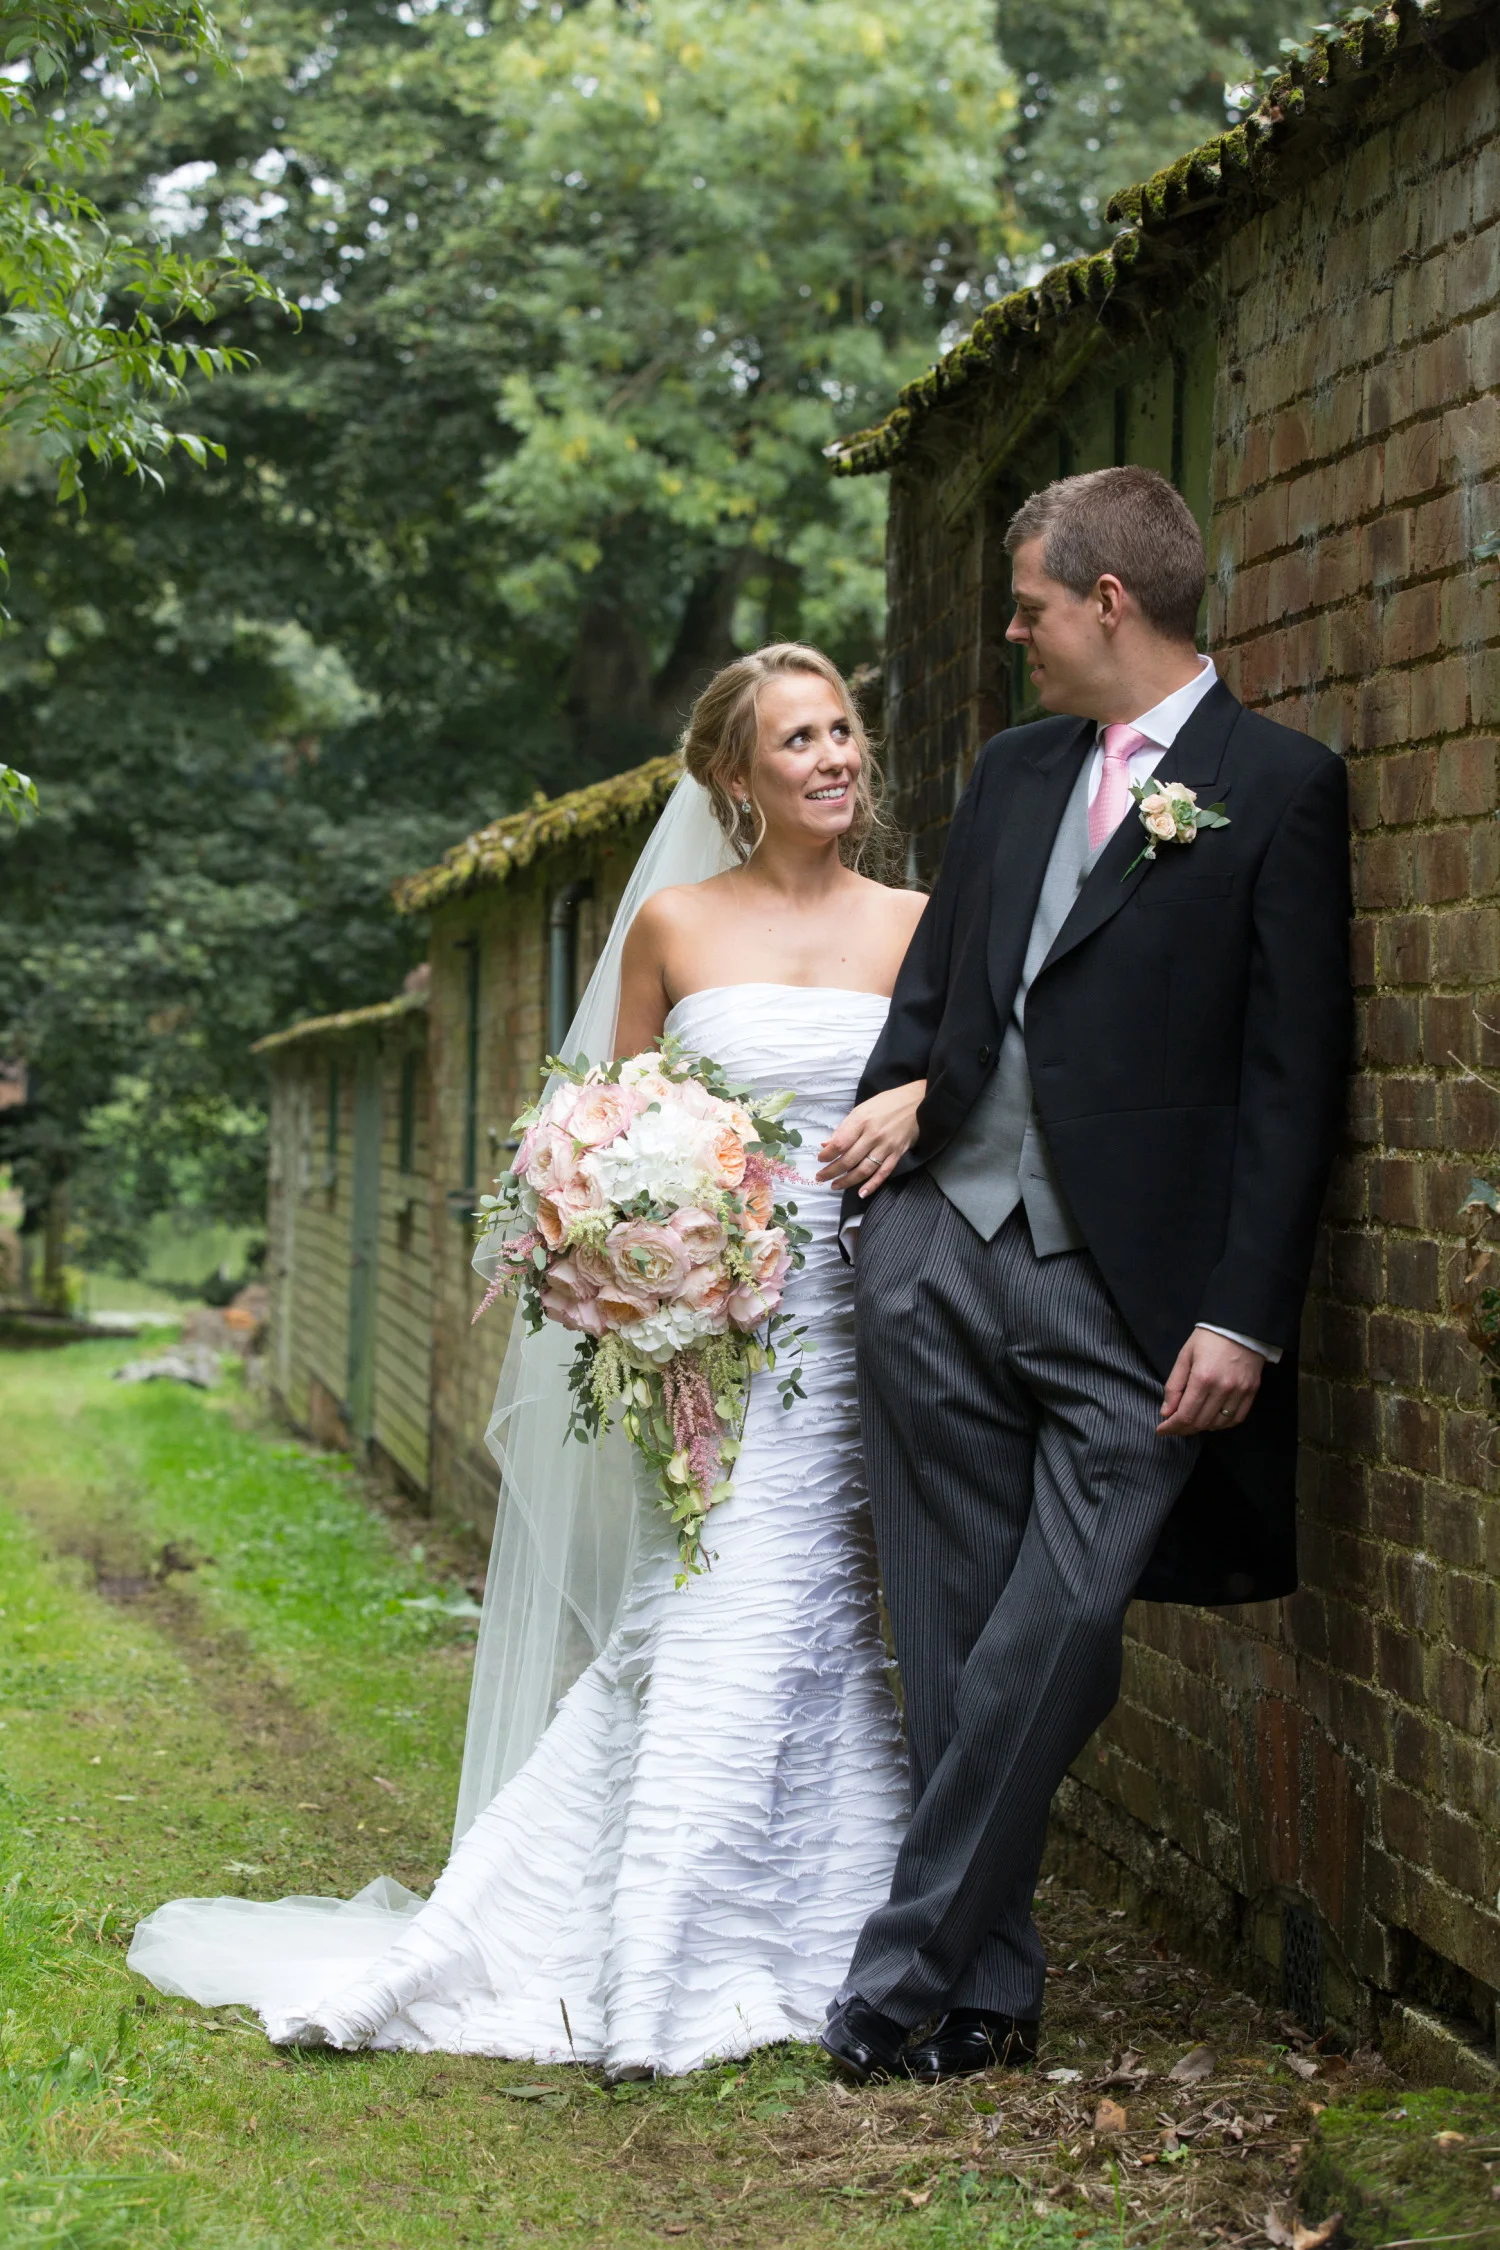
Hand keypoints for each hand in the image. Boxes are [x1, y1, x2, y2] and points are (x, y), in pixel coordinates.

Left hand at [816, 1080, 925, 1197]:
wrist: (918, 1102)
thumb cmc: (887, 1103)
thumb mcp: (862, 1108)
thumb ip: (844, 1128)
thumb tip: (826, 1143)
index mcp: (862, 1121)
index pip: (840, 1143)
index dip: (827, 1155)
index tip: (820, 1159)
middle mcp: (873, 1135)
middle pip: (849, 1160)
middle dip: (831, 1171)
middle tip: (821, 1177)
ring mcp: (886, 1147)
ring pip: (864, 1170)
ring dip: (847, 1181)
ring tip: (835, 1186)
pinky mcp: (897, 1154)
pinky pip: (883, 1173)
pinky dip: (872, 1185)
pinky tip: (861, 1193)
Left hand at [1157, 1328, 1263, 1436]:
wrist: (1239, 1325)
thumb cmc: (1207, 1339)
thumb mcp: (1184, 1357)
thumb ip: (1174, 1386)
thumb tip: (1166, 1412)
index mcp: (1202, 1378)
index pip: (1186, 1415)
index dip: (1172, 1427)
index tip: (1161, 1430)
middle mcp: (1223, 1388)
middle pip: (1201, 1422)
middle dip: (1183, 1429)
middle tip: (1174, 1427)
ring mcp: (1240, 1391)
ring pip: (1219, 1424)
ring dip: (1203, 1427)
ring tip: (1192, 1422)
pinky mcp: (1252, 1391)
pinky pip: (1237, 1418)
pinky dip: (1223, 1424)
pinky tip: (1212, 1419)